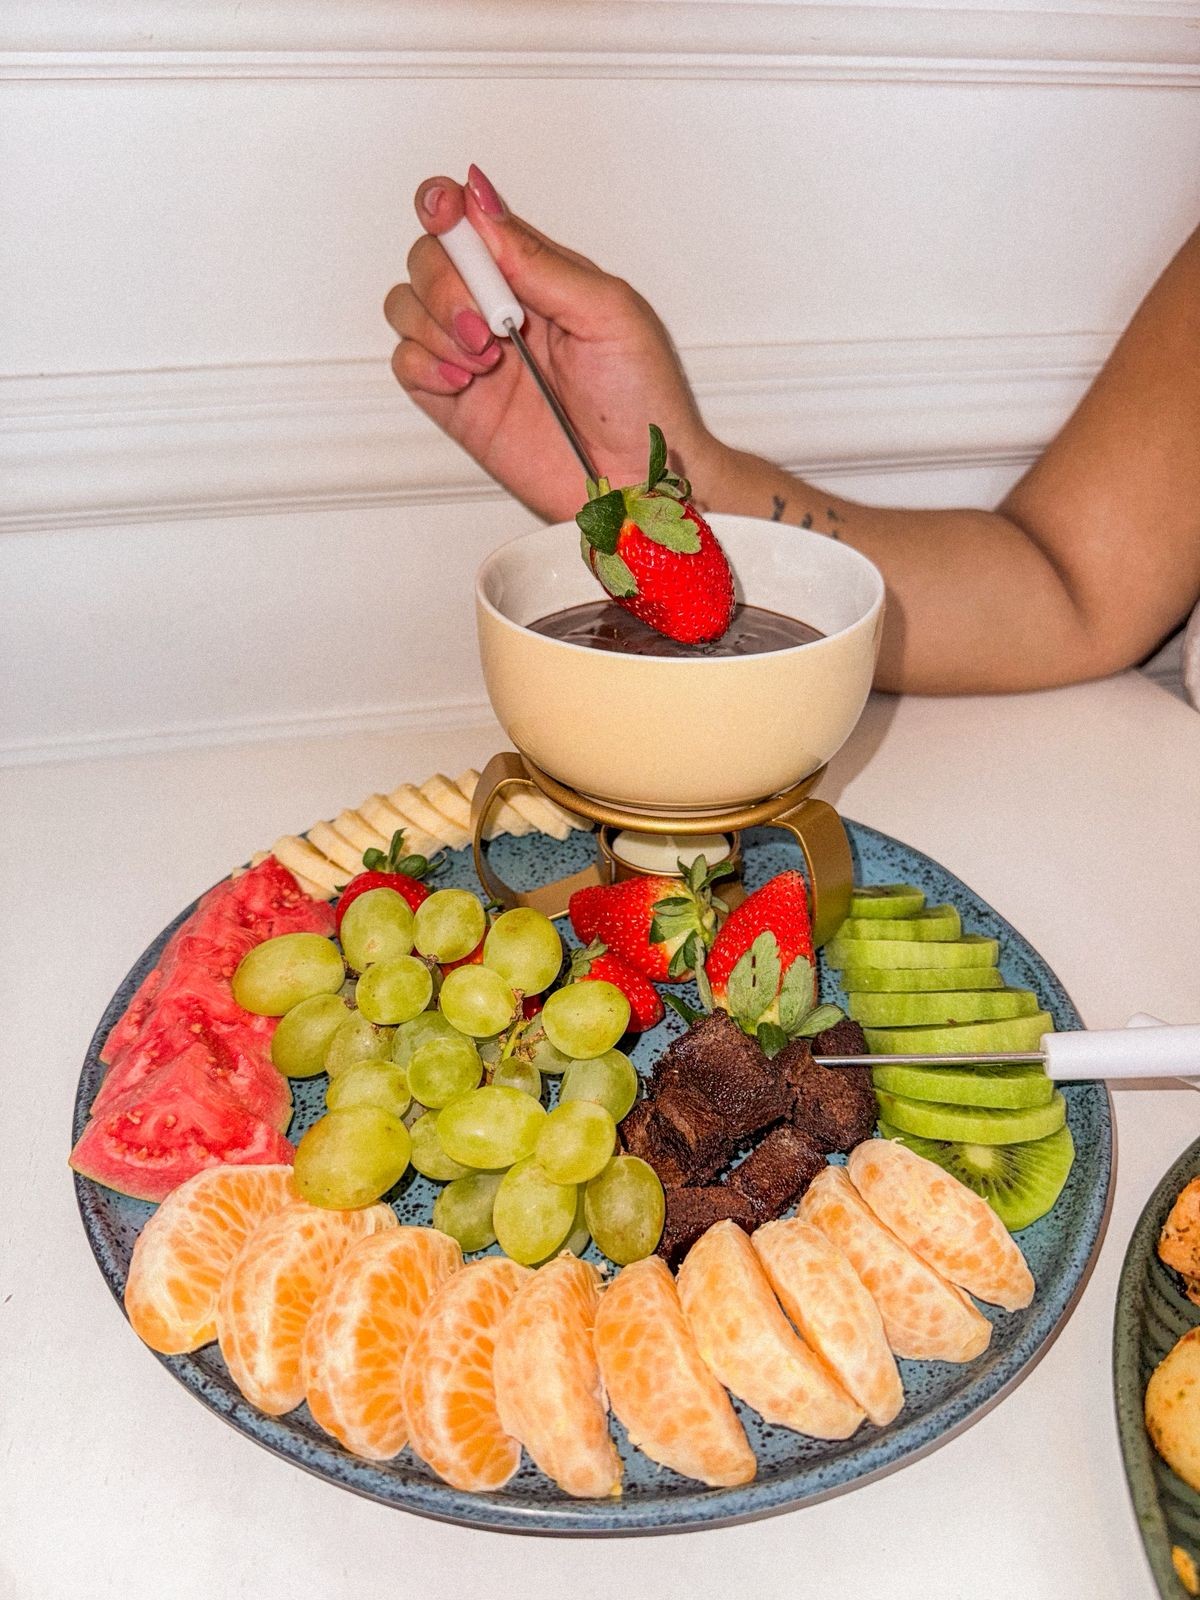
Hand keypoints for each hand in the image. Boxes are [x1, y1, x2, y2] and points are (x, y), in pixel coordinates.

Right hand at [384, 166, 722, 521]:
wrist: (639, 481)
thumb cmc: (644, 401)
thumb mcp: (608, 312)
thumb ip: (540, 261)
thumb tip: (483, 206)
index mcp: (538, 274)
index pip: (471, 220)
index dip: (447, 207)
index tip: (445, 213)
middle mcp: (500, 308)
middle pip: (428, 258)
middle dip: (445, 282)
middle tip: (490, 323)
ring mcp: (473, 355)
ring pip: (406, 305)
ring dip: (435, 324)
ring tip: (486, 359)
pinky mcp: (456, 403)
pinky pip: (407, 364)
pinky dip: (423, 364)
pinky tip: (462, 380)